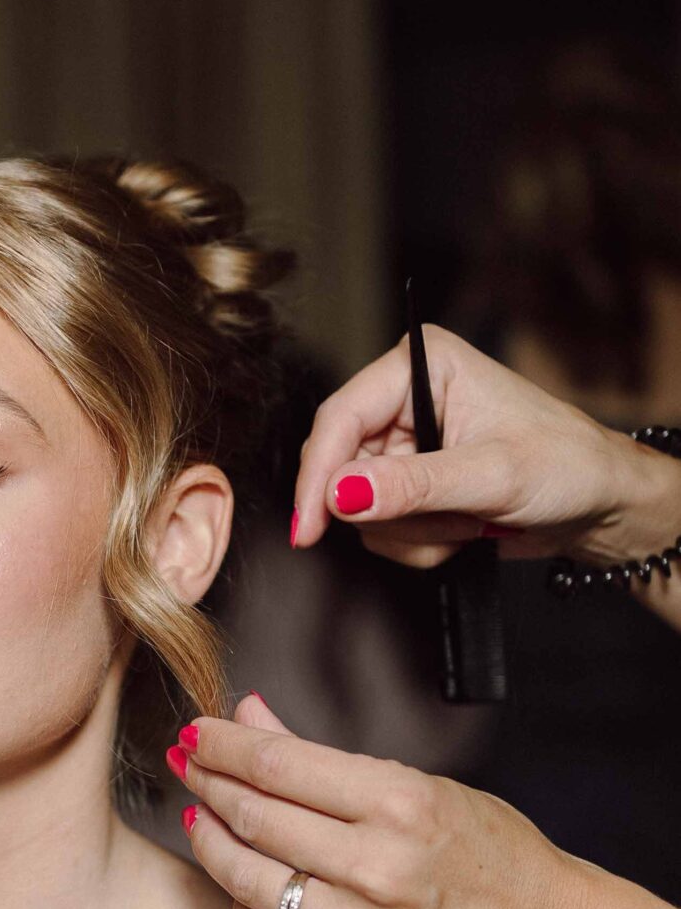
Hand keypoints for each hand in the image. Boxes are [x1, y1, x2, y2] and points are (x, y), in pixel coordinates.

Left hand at [174, 692, 582, 908]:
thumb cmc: (483, 851)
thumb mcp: (418, 784)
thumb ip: (323, 756)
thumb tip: (248, 715)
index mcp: (401, 805)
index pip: (281, 766)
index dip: (224, 747)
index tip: (197, 735)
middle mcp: (381, 870)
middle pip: (258, 820)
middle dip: (209, 786)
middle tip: (186, 767)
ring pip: (253, 884)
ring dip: (213, 846)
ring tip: (200, 820)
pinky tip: (240, 885)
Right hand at [292, 321, 680, 569]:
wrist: (599, 502)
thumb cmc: (566, 465)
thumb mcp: (491, 474)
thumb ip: (413, 485)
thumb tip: (342, 494)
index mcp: (423, 364)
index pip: (340, 418)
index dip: (319, 477)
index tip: (309, 529)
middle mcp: (406, 398)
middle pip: (342, 469)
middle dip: (390, 512)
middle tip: (444, 523)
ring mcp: (406, 444)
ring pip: (360, 508)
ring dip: (414, 532)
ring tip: (469, 521)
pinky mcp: (410, 483)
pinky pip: (381, 529)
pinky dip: (420, 543)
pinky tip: (464, 529)